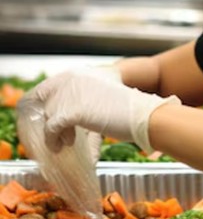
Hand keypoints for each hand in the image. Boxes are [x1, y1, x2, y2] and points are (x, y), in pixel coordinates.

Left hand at [21, 69, 180, 154]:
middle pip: (43, 101)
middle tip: (53, 132)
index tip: (45, 117)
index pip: (47, 86)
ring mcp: (70, 94)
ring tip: (64, 141)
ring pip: (48, 115)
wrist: (142, 114)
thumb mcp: (105, 91)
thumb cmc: (129, 107)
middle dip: (46, 118)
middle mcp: (71, 78)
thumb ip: (85, 95)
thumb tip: (69, 112)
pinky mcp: (71, 112)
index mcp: (79, 72)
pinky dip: (53, 140)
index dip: (44, 103)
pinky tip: (61, 146)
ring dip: (53, 131)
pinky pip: (52, 129)